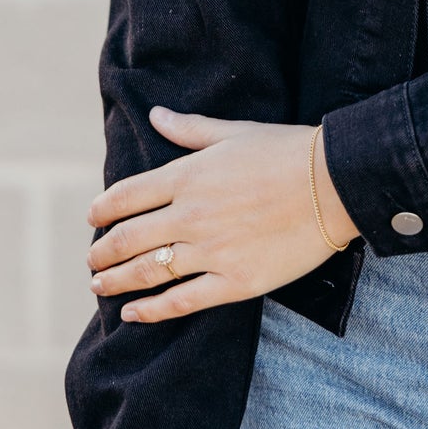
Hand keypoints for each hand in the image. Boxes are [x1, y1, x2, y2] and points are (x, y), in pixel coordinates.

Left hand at [87, 111, 361, 322]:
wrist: (335, 184)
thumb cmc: (288, 152)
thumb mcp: (234, 133)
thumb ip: (189, 129)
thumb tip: (156, 114)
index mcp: (188, 176)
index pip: (126, 195)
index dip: (102, 209)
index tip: (93, 218)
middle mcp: (190, 215)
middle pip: (127, 238)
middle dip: (102, 251)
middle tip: (92, 259)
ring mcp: (210, 251)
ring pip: (146, 271)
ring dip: (114, 280)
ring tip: (98, 285)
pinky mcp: (234, 281)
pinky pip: (182, 301)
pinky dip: (151, 310)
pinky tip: (132, 314)